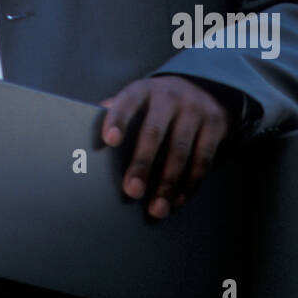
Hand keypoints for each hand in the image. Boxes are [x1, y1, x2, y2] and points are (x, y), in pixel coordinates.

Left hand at [99, 75, 233, 221]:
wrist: (204, 90)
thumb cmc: (158, 102)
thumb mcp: (139, 98)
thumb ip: (116, 111)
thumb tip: (82, 129)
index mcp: (144, 89)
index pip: (127, 102)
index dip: (117, 120)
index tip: (108, 140)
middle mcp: (170, 96)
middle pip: (153, 132)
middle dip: (142, 164)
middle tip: (132, 191)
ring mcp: (194, 109)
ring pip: (180, 150)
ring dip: (168, 183)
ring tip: (157, 208)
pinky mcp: (215, 125)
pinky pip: (203, 160)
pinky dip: (190, 184)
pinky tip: (177, 200)